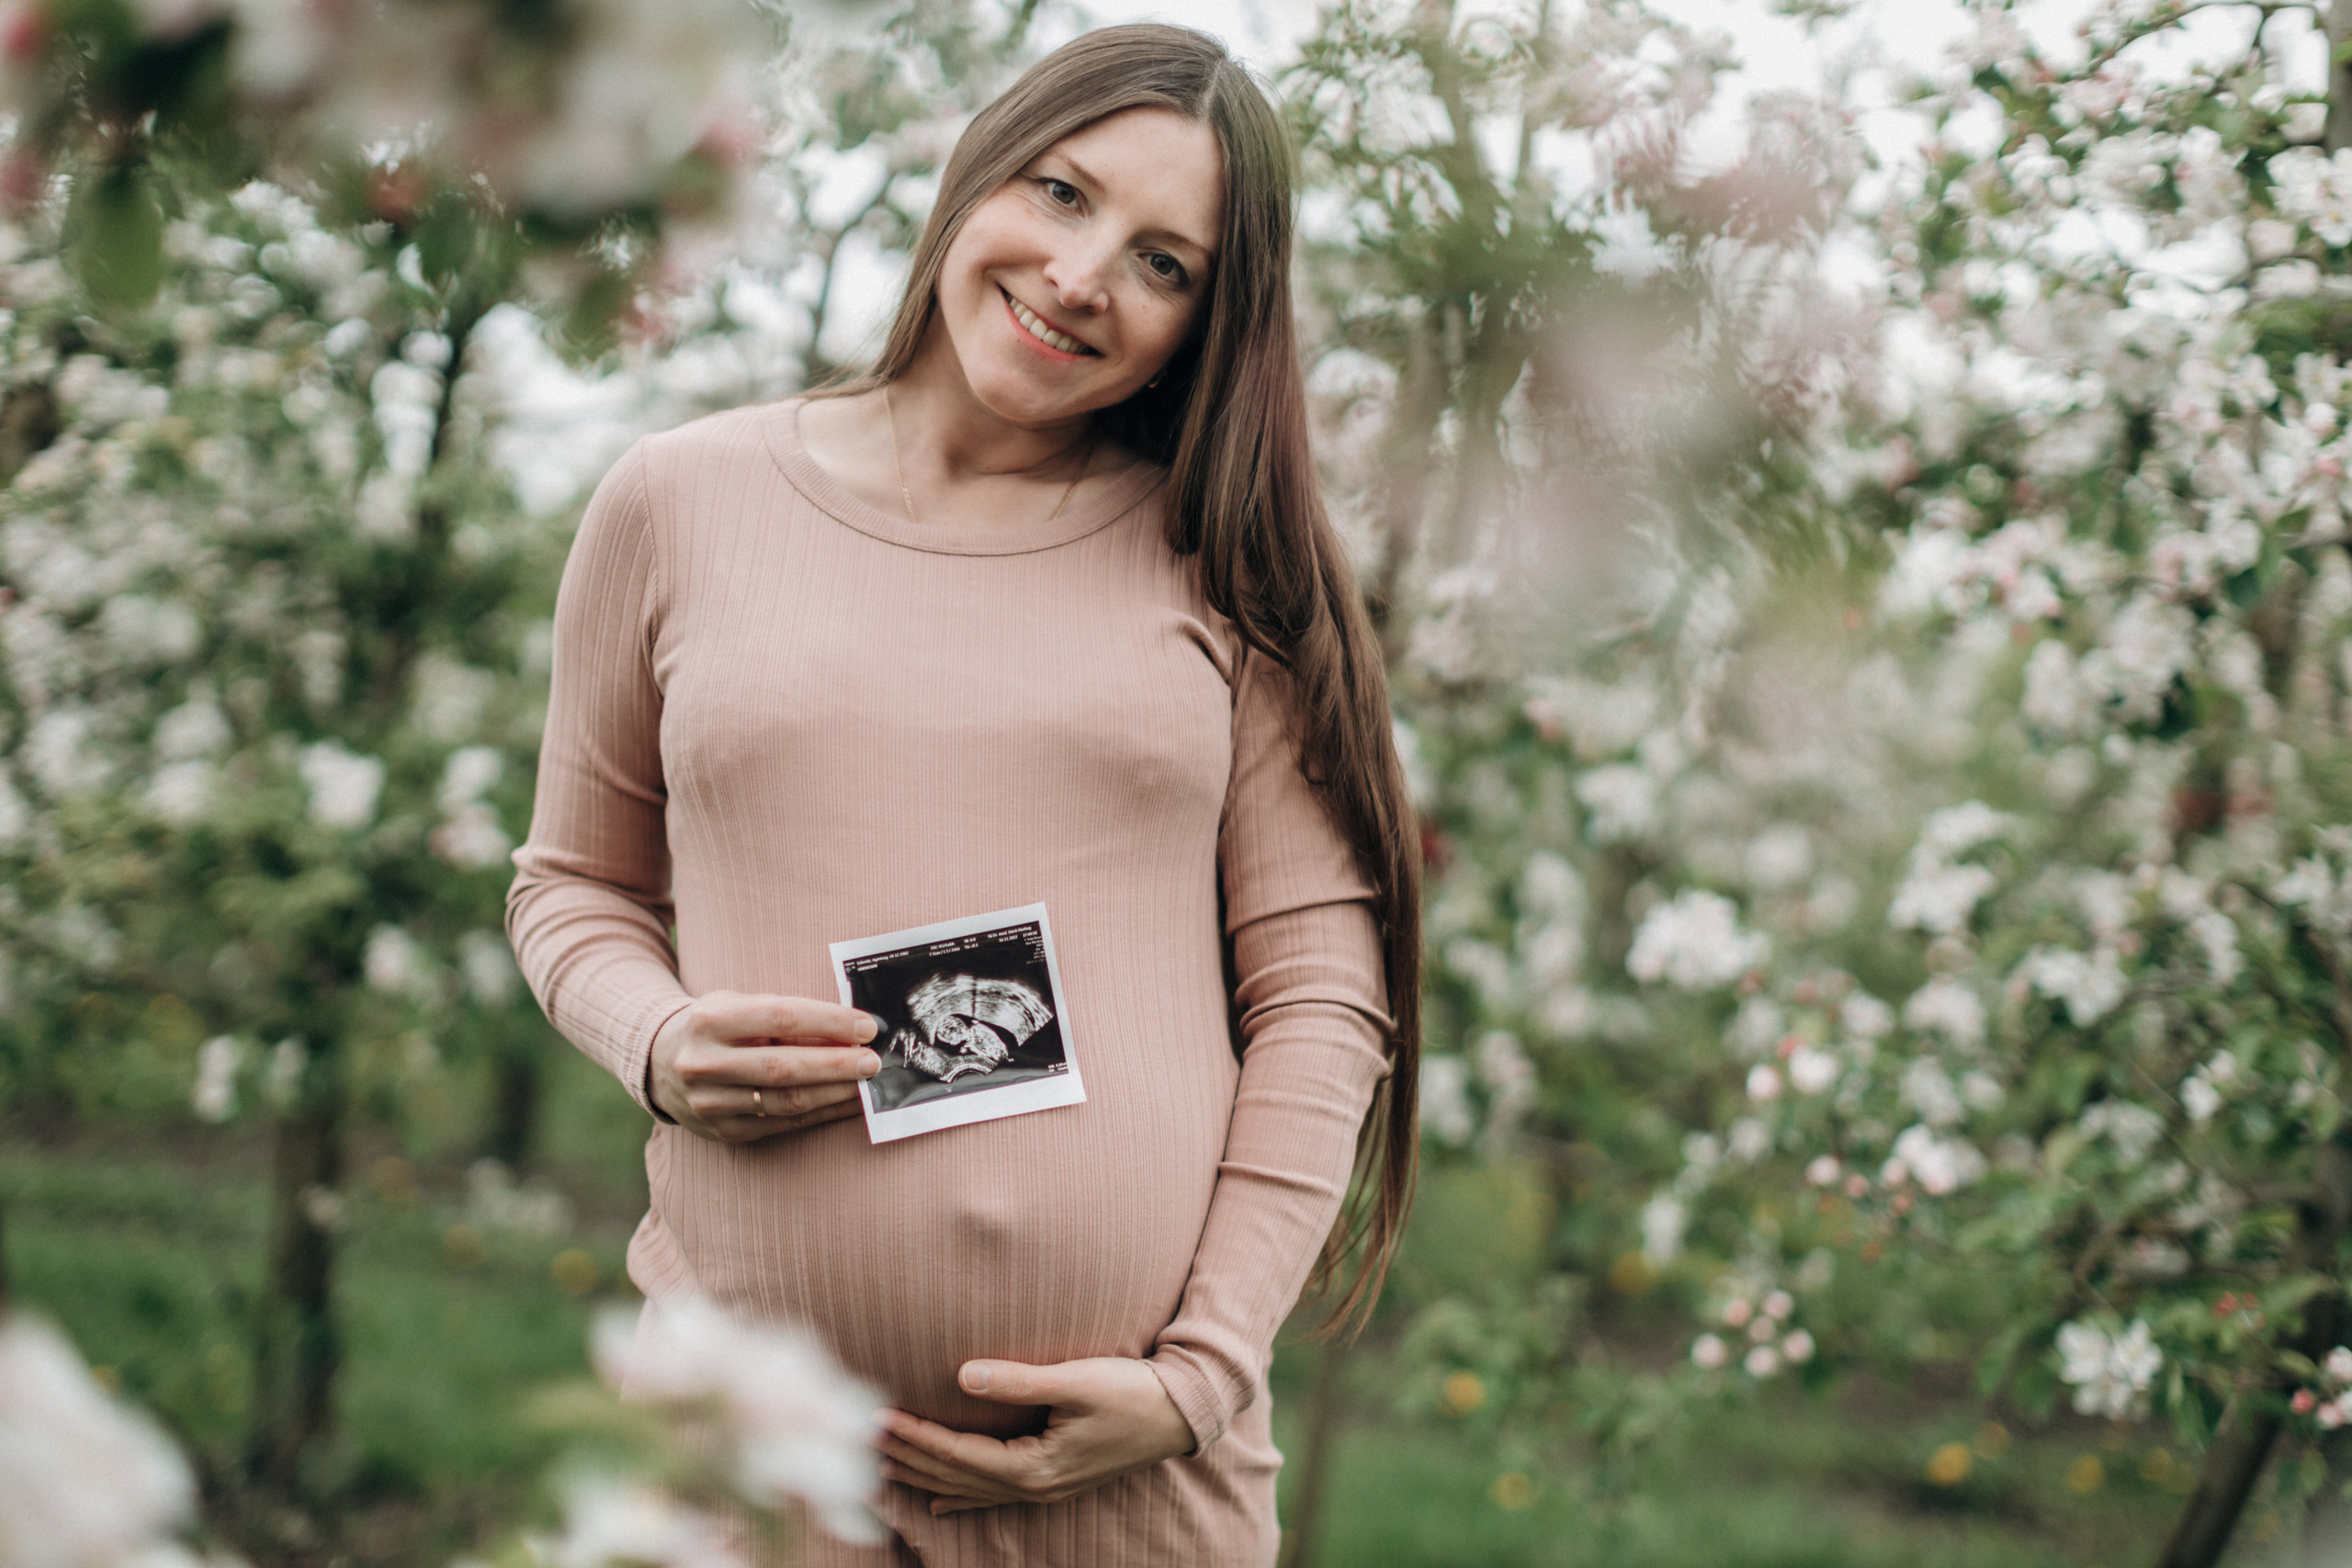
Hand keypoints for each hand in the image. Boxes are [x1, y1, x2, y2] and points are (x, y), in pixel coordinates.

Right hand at [648, 991, 879, 1142]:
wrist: (658, 1061)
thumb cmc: (715, 1026)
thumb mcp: (737, 1006)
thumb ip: (784, 1017)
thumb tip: (850, 1029)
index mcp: (709, 1020)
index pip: (780, 1017)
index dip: (828, 1022)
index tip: (866, 1026)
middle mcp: (703, 1063)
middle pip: (783, 1066)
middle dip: (836, 1064)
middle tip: (873, 1061)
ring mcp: (709, 1102)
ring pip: (785, 1101)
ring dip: (834, 1093)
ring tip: (866, 1084)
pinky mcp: (722, 1131)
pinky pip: (782, 1124)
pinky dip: (820, 1113)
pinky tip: (846, 1102)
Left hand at [876, 1358, 1195, 1514]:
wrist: (1181, 1415)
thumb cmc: (1132, 1392)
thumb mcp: (1077, 1381)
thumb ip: (1018, 1381)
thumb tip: (961, 1375)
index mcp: (1033, 1467)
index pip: (957, 1454)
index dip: (914, 1436)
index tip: (875, 1417)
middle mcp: (1031, 1487)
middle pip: (953, 1475)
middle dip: (906, 1457)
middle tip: (858, 1438)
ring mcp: (1042, 1488)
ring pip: (967, 1488)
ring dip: (924, 1474)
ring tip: (882, 1464)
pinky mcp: (1052, 1480)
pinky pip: (991, 1494)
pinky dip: (960, 1495)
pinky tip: (937, 1500)